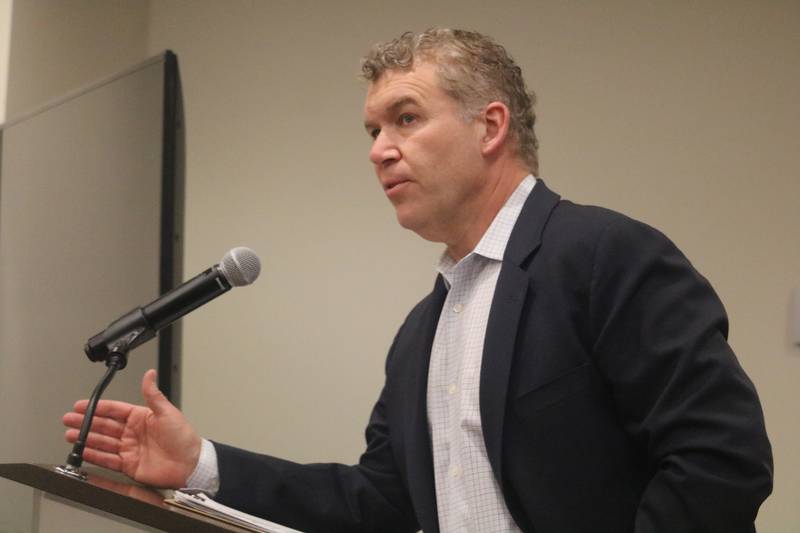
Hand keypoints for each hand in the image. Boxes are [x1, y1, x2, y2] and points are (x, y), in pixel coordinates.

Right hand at [63, 369, 200, 488]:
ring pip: (102, 442)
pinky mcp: (129, 465)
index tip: (81, 405)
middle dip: (85, 422)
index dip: (97, 407)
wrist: (190, 464)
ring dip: (86, 438)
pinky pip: (107, 460)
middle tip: (68, 419)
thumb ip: (153, 394)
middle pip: (104, 426)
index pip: (114, 410)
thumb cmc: (183, 438)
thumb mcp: (167, 412)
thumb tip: (149, 374)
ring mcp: (129, 449)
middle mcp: (133, 433)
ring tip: (69, 435)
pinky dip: (94, 456)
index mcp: (141, 417)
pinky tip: (83, 451)